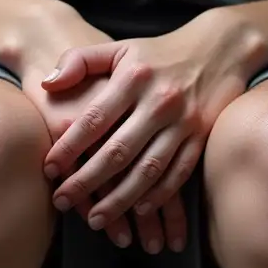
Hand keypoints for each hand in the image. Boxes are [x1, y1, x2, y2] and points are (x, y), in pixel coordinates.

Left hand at [19, 5, 185, 251]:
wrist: (220, 47)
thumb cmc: (158, 54)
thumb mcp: (119, 47)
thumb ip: (79, 60)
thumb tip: (47, 83)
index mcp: (133, 77)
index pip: (94, 118)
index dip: (69, 146)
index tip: (48, 170)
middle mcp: (158, 101)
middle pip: (117, 151)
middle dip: (87, 181)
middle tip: (61, 202)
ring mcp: (182, 122)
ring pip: (147, 170)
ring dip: (120, 199)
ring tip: (96, 220)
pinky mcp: (201, 137)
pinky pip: (178, 173)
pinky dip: (159, 195)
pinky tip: (139, 211)